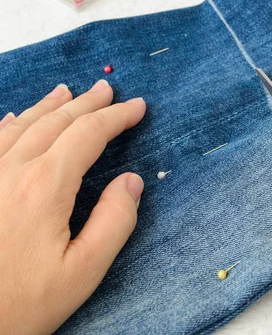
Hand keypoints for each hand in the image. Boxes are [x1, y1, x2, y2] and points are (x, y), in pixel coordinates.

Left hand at [0, 80, 145, 333]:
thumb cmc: (20, 303)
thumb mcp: (83, 272)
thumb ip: (114, 222)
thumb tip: (133, 181)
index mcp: (45, 186)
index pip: (88, 135)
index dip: (116, 117)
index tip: (137, 107)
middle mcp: (10, 170)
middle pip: (55, 122)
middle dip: (86, 103)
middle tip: (107, 89)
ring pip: (20, 125)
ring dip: (49, 106)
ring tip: (67, 92)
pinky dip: (10, 123)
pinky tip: (14, 118)